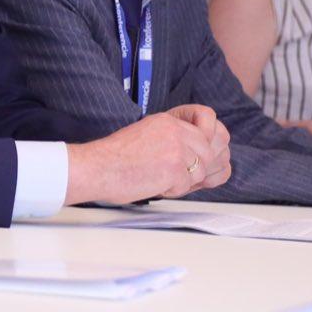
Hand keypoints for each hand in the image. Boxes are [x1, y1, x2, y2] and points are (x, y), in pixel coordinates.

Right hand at [67, 109, 232, 204]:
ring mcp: (177, 150)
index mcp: (169, 120)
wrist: (97, 168)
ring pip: (203, 171)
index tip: (204, 150)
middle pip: (214, 149)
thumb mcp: (148, 133)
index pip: (210, 120)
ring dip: (185, 181)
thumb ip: (176, 138)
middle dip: (203, 166)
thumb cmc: (115, 157)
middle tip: (184, 174)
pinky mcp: (174, 169)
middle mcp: (177, 131)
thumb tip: (203, 153)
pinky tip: (154, 185)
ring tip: (162, 179)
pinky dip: (172, 191)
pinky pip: (187, 186)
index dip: (214, 137)